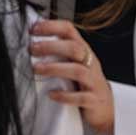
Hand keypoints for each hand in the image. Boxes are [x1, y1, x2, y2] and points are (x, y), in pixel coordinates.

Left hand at [30, 18, 114, 132]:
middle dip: (51, 46)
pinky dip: (65, 95)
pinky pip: (81, 97)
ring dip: (55, 68)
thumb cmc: (83, 82)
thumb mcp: (74, 62)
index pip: (69, 31)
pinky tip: (51, 94)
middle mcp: (90, 63)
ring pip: (77, 71)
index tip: (33, 29)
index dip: (51, 27)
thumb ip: (57, 52)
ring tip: (37, 69)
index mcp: (83, 50)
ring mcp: (94, 82)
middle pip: (74, 48)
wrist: (104, 107)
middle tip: (32, 49)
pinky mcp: (94, 100)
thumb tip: (30, 42)